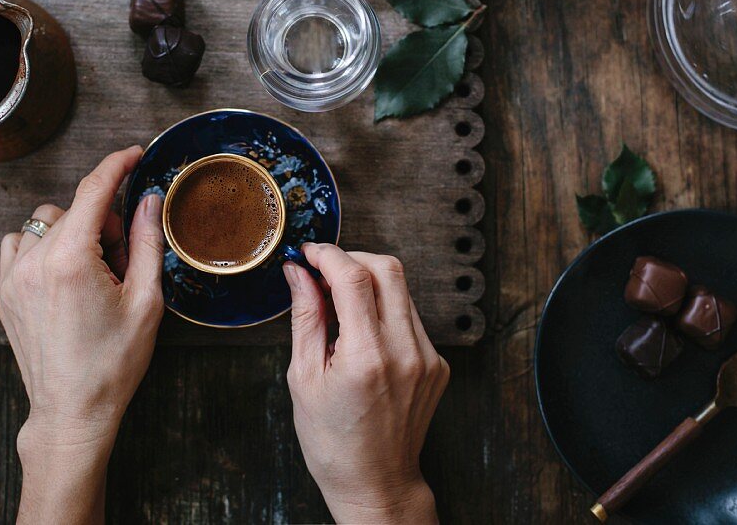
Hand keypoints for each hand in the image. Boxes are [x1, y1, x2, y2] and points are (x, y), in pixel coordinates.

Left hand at [0, 146, 164, 523]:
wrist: (72, 411)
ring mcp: (13, 277)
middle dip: (105, 219)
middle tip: (125, 257)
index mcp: (71, 259)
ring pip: (45, 222)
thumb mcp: (146, 301)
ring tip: (95, 268)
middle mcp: (35, 261)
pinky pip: (19, 244)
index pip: (93, 190)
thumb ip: (147, 242)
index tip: (134, 154)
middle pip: (73, 208)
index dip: (117, 165)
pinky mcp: (4, 292)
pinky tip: (65, 272)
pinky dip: (43, 245)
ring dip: (73, 230)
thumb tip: (148, 199)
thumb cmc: (113, 363)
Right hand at [284, 244, 448, 523]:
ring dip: (369, 285)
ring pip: (402, 290)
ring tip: (340, 308)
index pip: (354, 276)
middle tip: (325, 273)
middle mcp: (405, 352)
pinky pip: (411, 318)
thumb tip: (298, 273)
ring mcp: (427, 358)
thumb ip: (305, 317)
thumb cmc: (332, 441)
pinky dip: (384, 312)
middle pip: (387, 269)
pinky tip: (363, 334)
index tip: (309, 254)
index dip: (328, 255)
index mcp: (366, 357)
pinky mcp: (438, 364)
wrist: (376, 482)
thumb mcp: (303, 378)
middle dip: (352, 259)